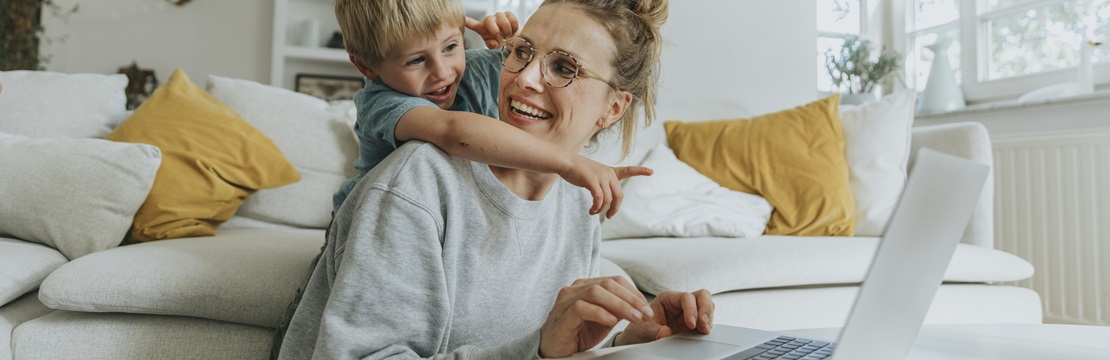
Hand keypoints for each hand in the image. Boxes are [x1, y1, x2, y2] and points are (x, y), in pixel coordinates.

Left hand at [464, 11, 519, 48]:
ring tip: (508, 35)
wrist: (512, 38)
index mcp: (483, 28)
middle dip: (495, 30)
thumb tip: (494, 42)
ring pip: (503, 20)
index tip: (463, 19)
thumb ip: (491, 45)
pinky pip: (512, 18)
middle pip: (488, 20)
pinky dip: (514, 27)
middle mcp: (490, 20)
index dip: (469, 22)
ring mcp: (499, 16)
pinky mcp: (508, 14)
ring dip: (507, 31)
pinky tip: (513, 31)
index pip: (473, 24)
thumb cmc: (500, 40)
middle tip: (501, 37)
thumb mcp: (494, 45)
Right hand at [539, 277, 653, 357]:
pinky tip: (612, 321)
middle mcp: (575, 289)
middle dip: (631, 299)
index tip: (647, 308)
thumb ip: (618, 309)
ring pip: (596, 292)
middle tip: (645, 314)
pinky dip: (600, 313)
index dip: (633, 292)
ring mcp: (566, 301)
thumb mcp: (604, 319)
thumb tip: (640, 306)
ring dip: (620, 305)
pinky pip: (581, 308)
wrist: (554, 348)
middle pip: (608, 284)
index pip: (614, 280)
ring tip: (634, 317)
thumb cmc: (578, 332)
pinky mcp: (562, 316)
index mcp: (586, 286)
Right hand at [558, 156, 652, 218]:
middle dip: (614, 209)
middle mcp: (608, 173)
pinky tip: (591, 210)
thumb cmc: (577, 170)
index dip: (640, 171)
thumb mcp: (593, 176)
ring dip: (601, 209)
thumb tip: (604, 204)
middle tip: (609, 216)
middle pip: (619, 196)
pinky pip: (599, 199)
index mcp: (610, 171)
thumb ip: (601, 186)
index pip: (628, 170)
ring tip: (593, 212)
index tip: (652, 171)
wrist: (565, 162)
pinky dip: (596, 207)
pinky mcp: (592, 181)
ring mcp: (601, 176)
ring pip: (608, 200)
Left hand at [614, 290, 714, 345]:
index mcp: (667, 298)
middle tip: (703, 325)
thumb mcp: (644, 330)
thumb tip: (666, 333)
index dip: (691, 309)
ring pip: (707, 305)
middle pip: (702, 296)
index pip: (686, 297)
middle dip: (705, 309)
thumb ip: (655, 331)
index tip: (691, 324)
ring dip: (708, 317)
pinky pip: (706, 319)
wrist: (639, 339)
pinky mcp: (693, 322)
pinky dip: (707, 324)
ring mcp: (688, 312)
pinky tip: (703, 332)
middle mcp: (680, 302)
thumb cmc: (640, 329)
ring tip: (704, 330)